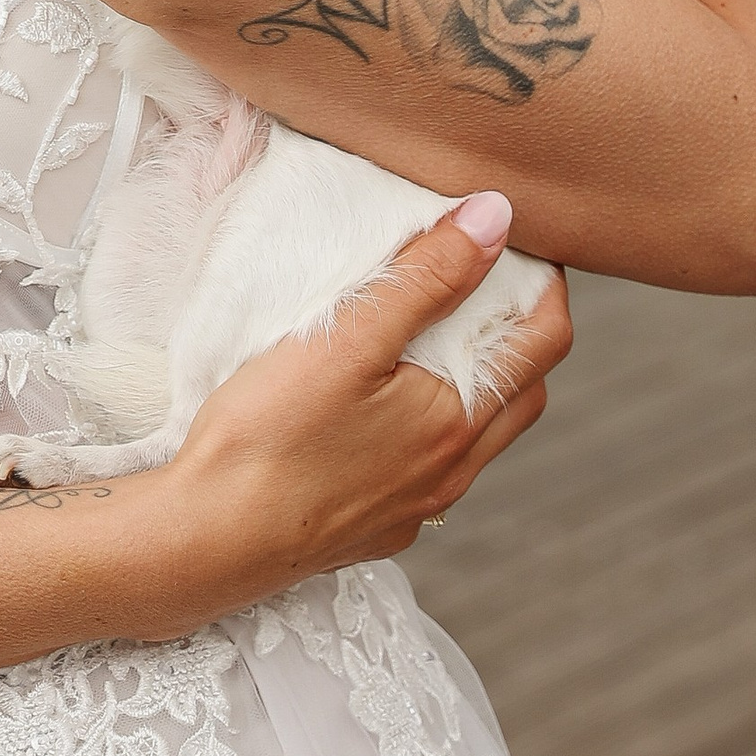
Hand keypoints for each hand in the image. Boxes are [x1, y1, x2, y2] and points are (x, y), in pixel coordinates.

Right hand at [165, 201, 571, 616]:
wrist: (209, 538)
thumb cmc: (270, 434)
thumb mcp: (348, 339)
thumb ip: (426, 277)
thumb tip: (496, 217)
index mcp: (458, 423)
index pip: (543, 343)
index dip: (546, 287)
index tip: (523, 242)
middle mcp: (450, 474)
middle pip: (522, 394)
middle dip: (520, 334)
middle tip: (489, 279)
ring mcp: (414, 509)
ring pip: (477, 437)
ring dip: (476, 383)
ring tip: (436, 334)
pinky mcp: (375, 528)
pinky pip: (428, 471)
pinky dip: (429, 427)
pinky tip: (382, 408)